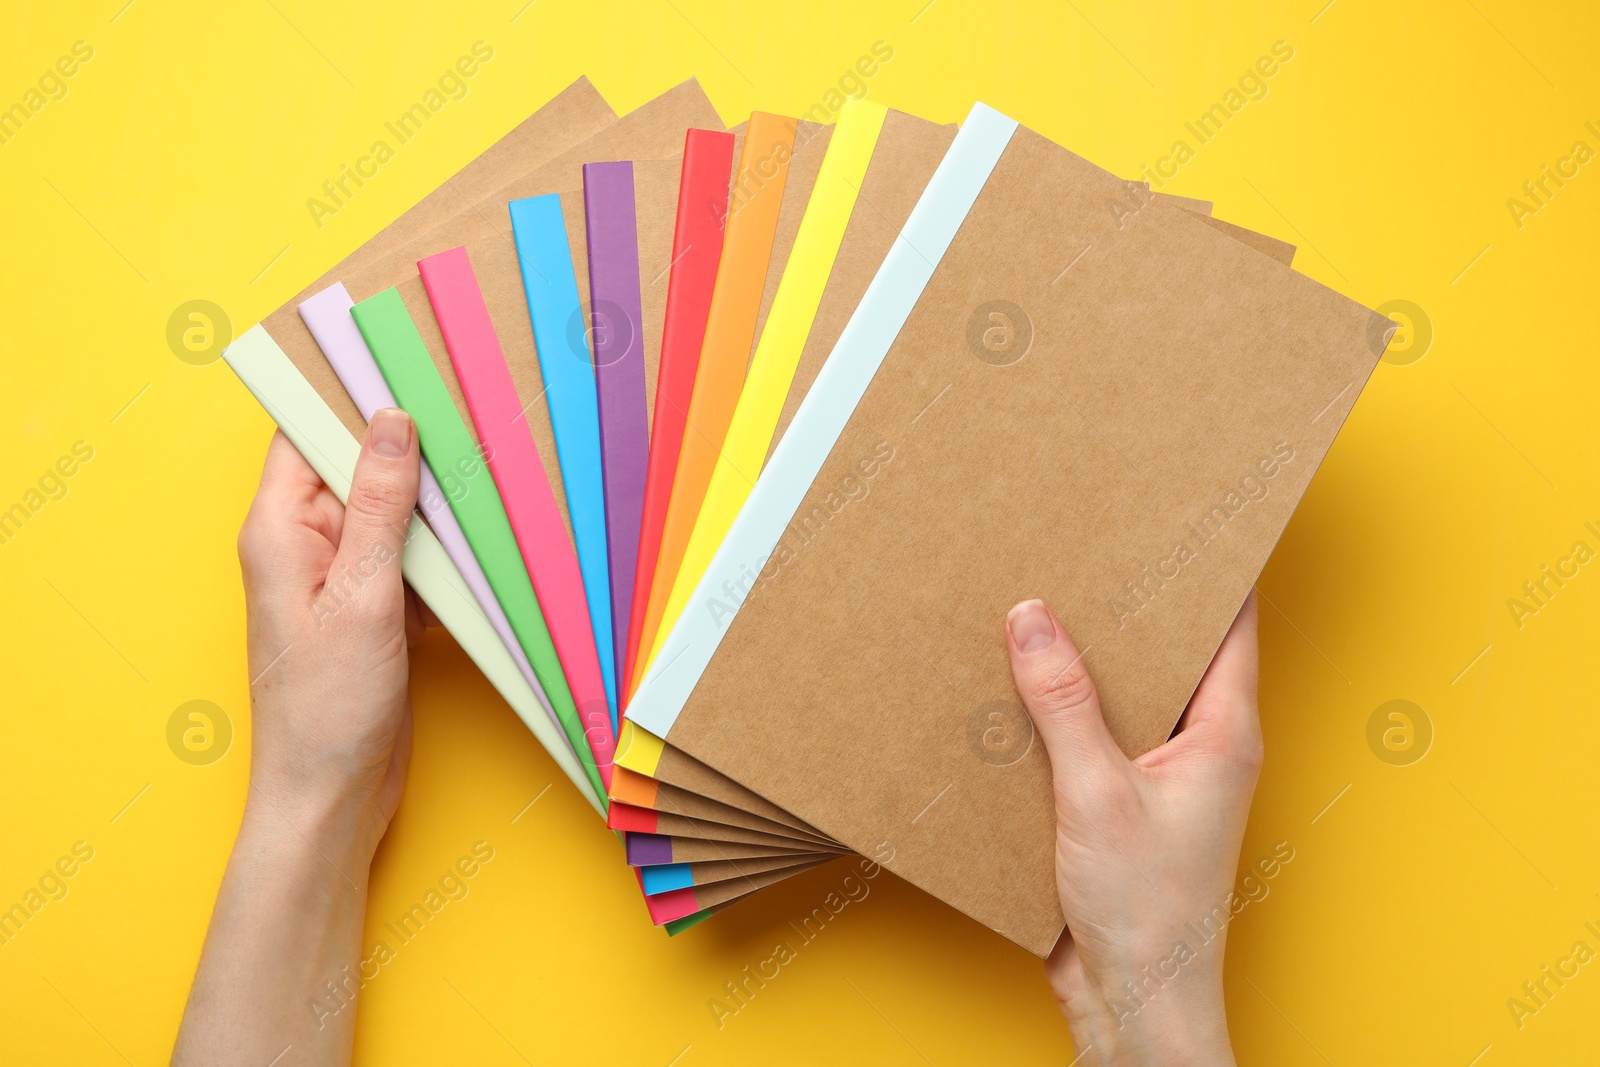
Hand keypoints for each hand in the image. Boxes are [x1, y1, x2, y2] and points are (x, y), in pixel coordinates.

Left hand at [175, 412, 427, 1066]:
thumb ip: (380, 507)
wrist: (331, 799)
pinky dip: (446, 551)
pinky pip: (412, 558)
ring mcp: (341, 579)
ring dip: (437, 500)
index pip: (304, 432)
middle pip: (357, 467)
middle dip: (410, 441)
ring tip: (491, 462)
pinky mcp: (374, 610)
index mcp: (279, 530)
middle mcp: (304, 545)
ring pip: (393, 513)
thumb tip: (392, 419)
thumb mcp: (361, 598)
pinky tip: (488, 540)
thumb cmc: (326, 710)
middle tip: (469, 402)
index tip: (399, 351)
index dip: (346, 390)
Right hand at [1006, 595, 1261, 1066]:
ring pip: (1121, 699)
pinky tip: (1007, 698)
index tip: (1178, 517)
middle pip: (1169, 655)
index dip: (1211, 570)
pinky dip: (1052, 717)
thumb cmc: (1150, 913)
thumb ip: (1064, 704)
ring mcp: (1157, 781)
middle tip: (1079, 554)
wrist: (1135, 1004)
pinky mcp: (1116, 809)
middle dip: (1125, 609)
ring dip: (1080, 666)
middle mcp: (1198, 750)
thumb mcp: (1097, 794)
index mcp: (1223, 734)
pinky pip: (1085, 743)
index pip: (1233, 628)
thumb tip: (1033, 618)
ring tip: (1032, 613)